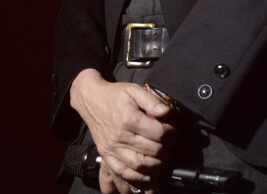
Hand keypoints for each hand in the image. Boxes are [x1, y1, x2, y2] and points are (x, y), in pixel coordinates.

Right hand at [70, 69, 175, 188]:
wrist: (92, 100)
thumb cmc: (115, 95)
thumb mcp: (134, 90)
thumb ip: (152, 100)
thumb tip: (167, 111)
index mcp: (129, 119)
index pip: (158, 133)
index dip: (171, 132)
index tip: (174, 129)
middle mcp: (120, 136)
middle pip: (152, 150)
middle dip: (167, 147)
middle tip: (171, 142)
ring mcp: (112, 148)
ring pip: (140, 164)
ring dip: (156, 164)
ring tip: (163, 155)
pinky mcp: (107, 155)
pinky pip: (123, 171)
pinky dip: (137, 176)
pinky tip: (147, 173)